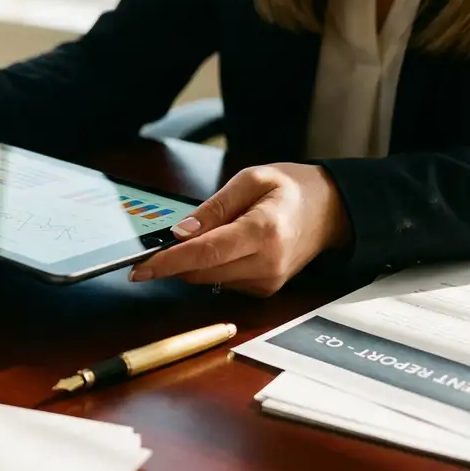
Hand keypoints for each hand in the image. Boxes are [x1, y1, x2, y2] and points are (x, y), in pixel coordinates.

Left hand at [128, 163, 348, 296]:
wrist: (331, 211)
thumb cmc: (290, 189)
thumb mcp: (250, 180)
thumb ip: (212, 208)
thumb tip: (179, 233)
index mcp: (264, 231)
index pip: (205, 254)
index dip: (167, 262)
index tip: (138, 268)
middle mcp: (267, 264)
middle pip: (201, 272)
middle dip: (173, 261)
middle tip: (160, 243)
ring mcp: (267, 282)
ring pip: (208, 280)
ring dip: (193, 263)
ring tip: (212, 232)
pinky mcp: (265, 290)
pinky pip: (222, 282)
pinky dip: (212, 267)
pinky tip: (226, 246)